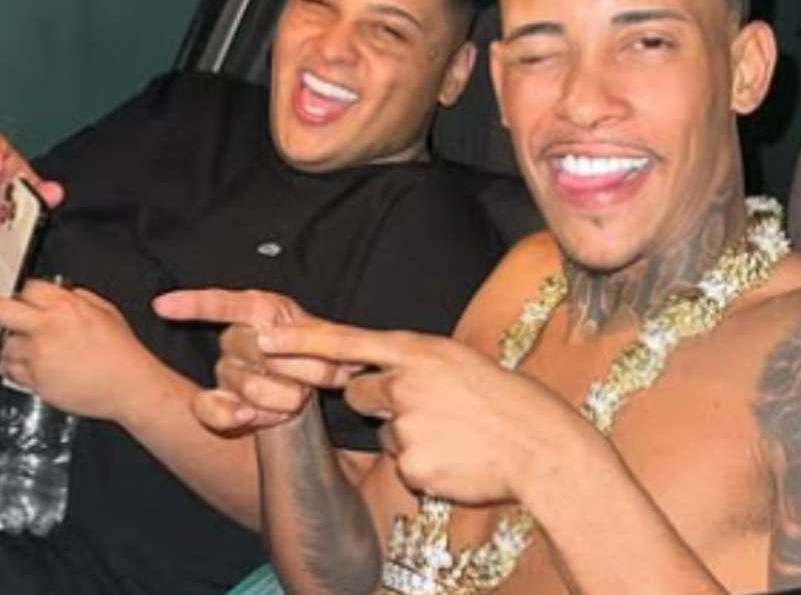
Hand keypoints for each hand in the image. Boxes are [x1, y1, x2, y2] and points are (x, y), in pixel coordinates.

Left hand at [0, 279, 158, 421]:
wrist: (129, 386)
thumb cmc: (122, 353)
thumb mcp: (107, 311)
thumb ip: (79, 297)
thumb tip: (61, 293)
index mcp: (67, 307)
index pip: (27, 287)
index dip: (24, 293)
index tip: (23, 299)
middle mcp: (48, 328)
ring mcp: (38, 355)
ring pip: (2, 344)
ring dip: (8, 344)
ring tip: (23, 347)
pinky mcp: (35, 380)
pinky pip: (8, 370)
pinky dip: (12, 367)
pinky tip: (27, 365)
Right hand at [153, 288, 360, 433]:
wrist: (331, 384)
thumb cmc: (328, 353)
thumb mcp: (329, 336)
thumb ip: (309, 336)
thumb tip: (265, 341)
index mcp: (259, 310)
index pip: (219, 303)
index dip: (191, 305)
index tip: (161, 306)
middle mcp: (237, 338)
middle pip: (252, 349)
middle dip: (299, 367)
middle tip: (323, 374)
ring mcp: (228, 372)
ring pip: (244, 383)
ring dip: (283, 396)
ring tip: (300, 397)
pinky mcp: (224, 404)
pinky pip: (208, 409)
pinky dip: (226, 414)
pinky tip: (246, 417)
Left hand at [257, 320, 593, 505]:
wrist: (539, 445)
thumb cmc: (504, 400)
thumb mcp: (457, 362)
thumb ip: (415, 363)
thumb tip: (382, 371)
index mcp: (417, 350)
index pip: (344, 340)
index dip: (299, 339)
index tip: (261, 336)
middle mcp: (405, 382)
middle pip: (358, 391)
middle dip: (379, 401)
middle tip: (428, 407)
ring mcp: (406, 424)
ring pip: (384, 432)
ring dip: (407, 436)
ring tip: (451, 434)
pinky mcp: (411, 465)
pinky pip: (401, 465)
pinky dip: (423, 465)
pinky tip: (455, 458)